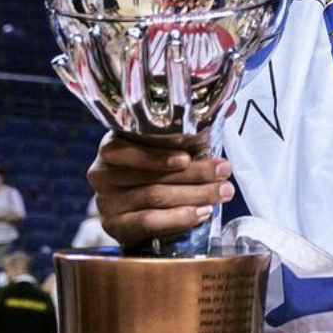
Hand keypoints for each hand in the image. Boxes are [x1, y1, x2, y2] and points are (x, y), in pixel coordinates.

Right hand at [87, 132, 233, 246]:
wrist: (141, 219)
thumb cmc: (159, 177)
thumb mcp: (173, 151)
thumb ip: (195, 132)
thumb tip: (228, 107)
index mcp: (114, 144)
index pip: (134, 142)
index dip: (165, 147)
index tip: (194, 151)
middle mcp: (103, 170)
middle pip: (151, 172)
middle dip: (194, 172)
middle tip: (223, 171)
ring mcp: (106, 199)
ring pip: (154, 195)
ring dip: (194, 195)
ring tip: (220, 193)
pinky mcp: (114, 224)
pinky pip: (148, 221)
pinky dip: (179, 217)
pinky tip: (201, 212)